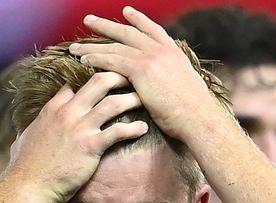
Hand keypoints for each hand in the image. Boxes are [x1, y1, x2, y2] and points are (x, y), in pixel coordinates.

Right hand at [5, 71, 147, 202]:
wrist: (28, 184)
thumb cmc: (25, 165)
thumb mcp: (27, 136)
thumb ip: (37, 125)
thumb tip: (35, 125)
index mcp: (53, 108)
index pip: (76, 83)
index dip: (92, 77)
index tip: (107, 78)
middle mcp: (68, 112)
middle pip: (98, 82)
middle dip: (119, 77)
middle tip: (133, 79)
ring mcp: (80, 128)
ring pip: (113, 103)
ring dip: (132, 99)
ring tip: (145, 100)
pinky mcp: (90, 146)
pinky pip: (118, 132)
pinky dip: (134, 128)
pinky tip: (143, 128)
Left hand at [74, 7, 231, 142]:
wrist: (199, 118)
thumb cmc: (195, 113)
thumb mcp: (188, 88)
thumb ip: (175, 79)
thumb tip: (171, 85)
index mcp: (174, 53)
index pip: (153, 30)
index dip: (138, 20)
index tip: (126, 12)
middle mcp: (162, 50)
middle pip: (129, 32)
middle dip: (107, 26)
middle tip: (90, 20)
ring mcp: (152, 57)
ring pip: (116, 46)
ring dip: (93, 45)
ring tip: (76, 46)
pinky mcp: (141, 69)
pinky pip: (112, 60)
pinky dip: (96, 58)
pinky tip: (83, 59)